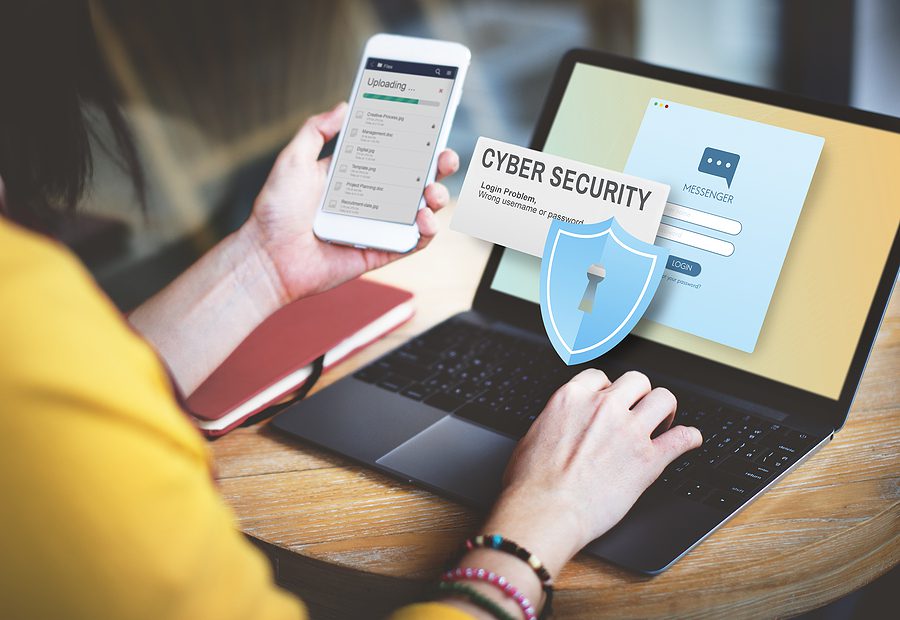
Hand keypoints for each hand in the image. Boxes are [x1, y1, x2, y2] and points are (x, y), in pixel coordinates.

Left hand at [243, 101, 459, 303]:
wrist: (268, 257)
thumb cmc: (276, 212)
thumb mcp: (293, 160)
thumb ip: (317, 130)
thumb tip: (344, 106)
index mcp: (355, 174)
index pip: (393, 152)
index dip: (415, 140)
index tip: (431, 126)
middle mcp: (372, 198)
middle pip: (416, 178)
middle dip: (438, 166)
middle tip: (445, 157)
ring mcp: (379, 225)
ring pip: (422, 209)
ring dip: (437, 197)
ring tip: (431, 193)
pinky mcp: (382, 251)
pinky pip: (414, 241)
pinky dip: (427, 231)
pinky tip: (424, 219)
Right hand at [483, 369, 701, 576]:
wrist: (545, 511)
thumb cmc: (531, 483)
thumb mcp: (533, 436)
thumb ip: (556, 422)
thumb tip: (560, 427)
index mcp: (572, 398)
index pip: (600, 377)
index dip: (608, 389)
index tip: (610, 401)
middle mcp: (604, 407)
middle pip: (637, 381)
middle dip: (639, 395)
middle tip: (638, 412)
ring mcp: (629, 431)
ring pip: (664, 399)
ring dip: (665, 410)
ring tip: (662, 423)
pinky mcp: (649, 459)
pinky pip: (682, 438)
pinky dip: (690, 438)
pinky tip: (690, 440)